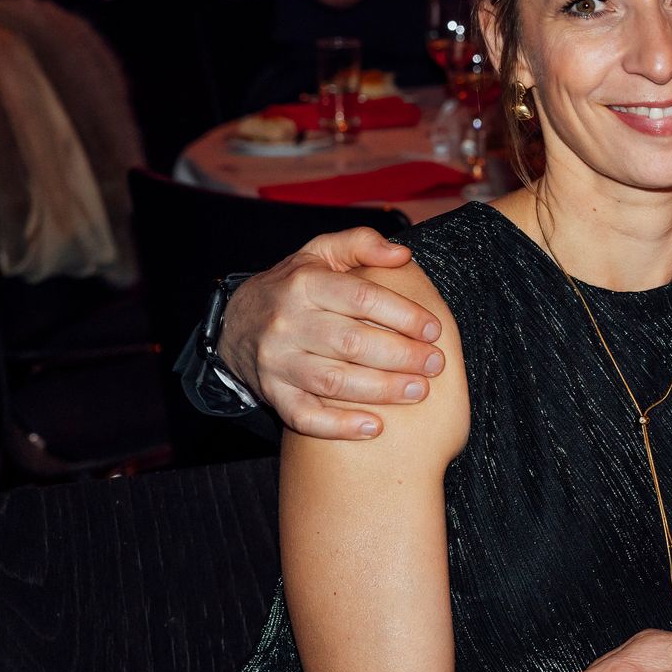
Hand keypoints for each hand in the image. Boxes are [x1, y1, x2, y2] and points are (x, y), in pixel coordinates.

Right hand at [219, 228, 442, 437]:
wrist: (236, 322)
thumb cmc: (293, 285)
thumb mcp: (320, 252)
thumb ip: (362, 243)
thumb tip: (402, 255)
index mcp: (305, 284)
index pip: (361, 298)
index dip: (402, 315)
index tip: (433, 330)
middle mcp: (288, 322)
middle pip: (351, 343)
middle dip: (400, 356)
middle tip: (435, 365)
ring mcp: (277, 361)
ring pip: (333, 381)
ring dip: (381, 390)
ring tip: (418, 391)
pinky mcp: (273, 393)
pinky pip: (305, 416)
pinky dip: (339, 426)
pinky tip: (374, 427)